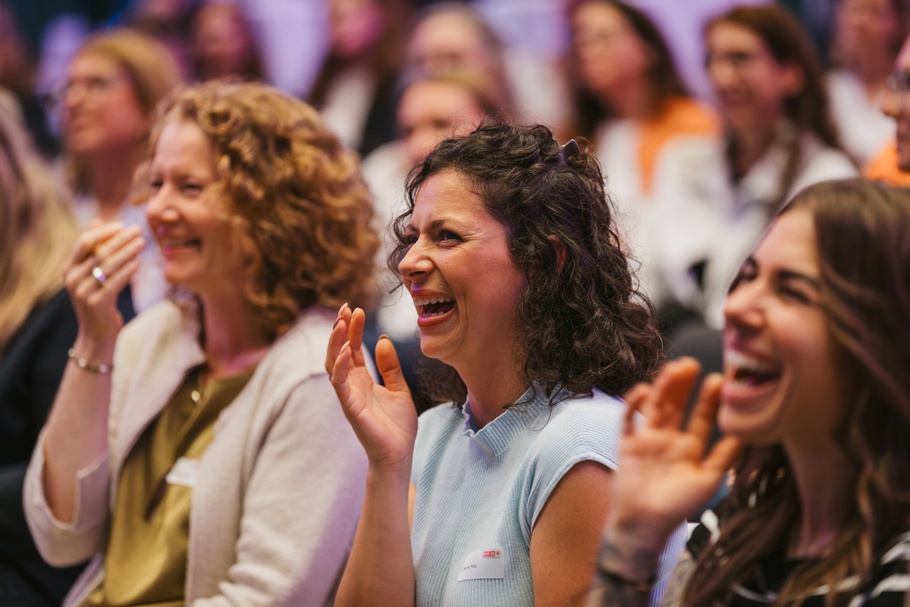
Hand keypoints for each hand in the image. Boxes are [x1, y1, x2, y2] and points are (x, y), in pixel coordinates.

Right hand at [65, 222, 143, 347]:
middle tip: (138, 230)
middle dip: (120, 239)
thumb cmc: (97, 299)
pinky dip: (128, 270)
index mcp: (69, 268)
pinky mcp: (96, 303)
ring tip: (142, 243)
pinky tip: (139, 262)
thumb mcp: (91, 274)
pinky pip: (115, 282)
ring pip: (108, 266)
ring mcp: (83, 292)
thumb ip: (93, 250)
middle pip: (98, 252)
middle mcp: (72, 279)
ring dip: (127, 252)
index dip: (103, 231)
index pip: (84, 242)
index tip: (122, 225)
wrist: (96, 334)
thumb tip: (97, 221)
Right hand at [326, 305, 417, 471]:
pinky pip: (340, 384)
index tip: (356, 309)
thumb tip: (383, 340)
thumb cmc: (398, 426)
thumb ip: (391, 366)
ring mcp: (349, 396)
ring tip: (342, 323)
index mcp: (363, 380)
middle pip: (339, 351)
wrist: (399, 455)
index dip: (353, 328)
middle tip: (346, 308)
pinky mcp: (350, 408)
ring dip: (336, 343)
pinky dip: (341, 366)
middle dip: (341, 329)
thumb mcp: (400, 389)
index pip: (354, 348)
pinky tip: (347, 350)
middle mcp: (352, 385)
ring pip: (333, 364)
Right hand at [606, 358, 741, 547]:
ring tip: (673, 369)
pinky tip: (644, 391)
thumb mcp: (710, 480)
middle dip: (683, 385)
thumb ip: (725, 456)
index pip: (700, 417)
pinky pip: (628, 420)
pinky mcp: (627, 444)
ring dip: (663, 387)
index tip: (718, 380)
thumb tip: (746, 434)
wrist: (645, 525)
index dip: (709, 400)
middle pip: (676, 405)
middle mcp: (668, 440)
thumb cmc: (678, 507)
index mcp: (689, 448)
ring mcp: (647, 440)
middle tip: (691, 364)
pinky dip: (633, 405)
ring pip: (655, 406)